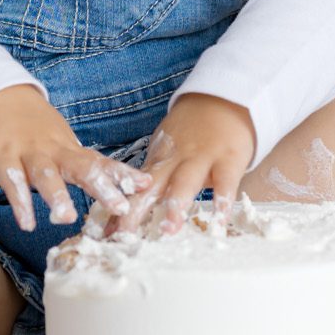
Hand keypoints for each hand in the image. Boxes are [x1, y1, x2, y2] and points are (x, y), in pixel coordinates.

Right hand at [0, 84, 151, 234]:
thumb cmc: (31, 127)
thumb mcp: (60, 142)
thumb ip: (81, 165)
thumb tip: (115, 186)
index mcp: (69, 149)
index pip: (100, 162)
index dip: (122, 174)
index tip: (146, 185)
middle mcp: (53, 150)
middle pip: (81, 167)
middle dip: (102, 187)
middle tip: (120, 207)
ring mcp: (28, 153)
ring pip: (46, 174)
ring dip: (56, 195)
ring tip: (65, 218)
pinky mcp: (3, 158)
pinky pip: (12, 182)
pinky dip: (20, 202)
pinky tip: (27, 222)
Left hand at [115, 94, 255, 237]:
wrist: (225, 100)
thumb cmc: (192, 132)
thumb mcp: (167, 150)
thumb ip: (154, 178)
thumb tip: (129, 209)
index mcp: (159, 160)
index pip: (134, 187)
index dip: (120, 209)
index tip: (106, 233)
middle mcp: (176, 160)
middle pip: (152, 186)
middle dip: (138, 210)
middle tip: (125, 235)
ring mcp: (202, 159)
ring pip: (185, 183)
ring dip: (175, 206)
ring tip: (168, 230)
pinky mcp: (228, 160)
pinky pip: (225, 183)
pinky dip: (222, 202)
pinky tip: (218, 222)